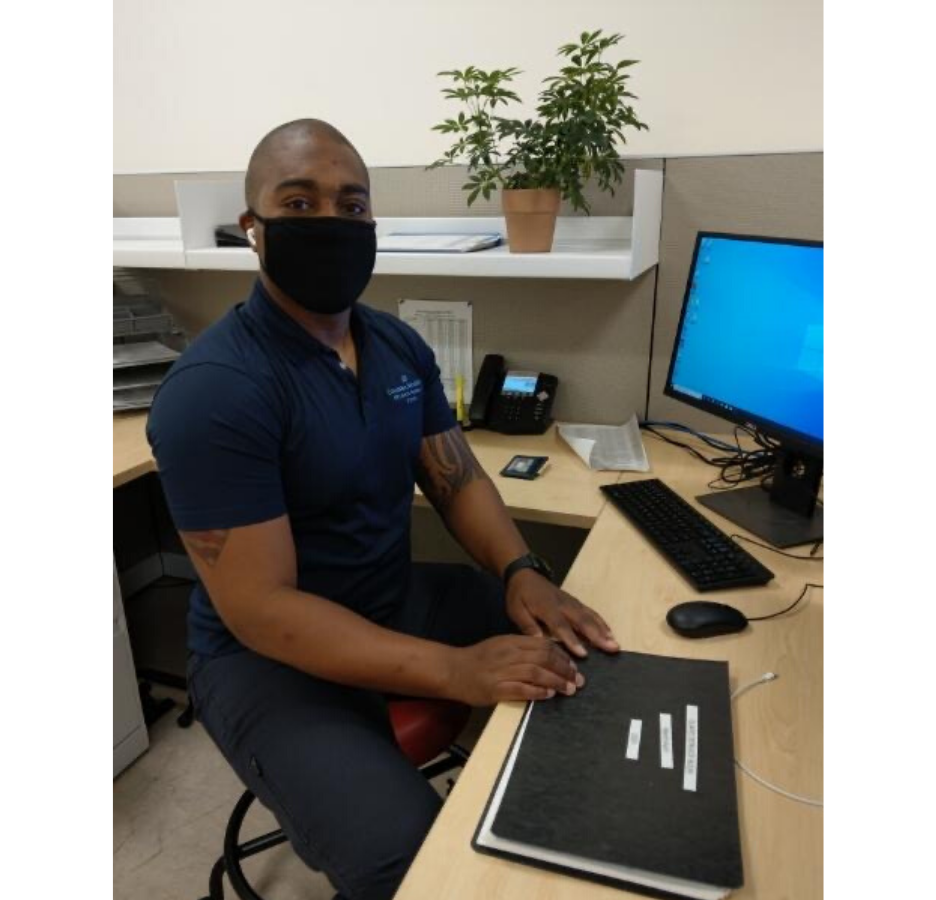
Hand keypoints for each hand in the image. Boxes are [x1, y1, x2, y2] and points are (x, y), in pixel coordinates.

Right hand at [446, 635, 585, 704]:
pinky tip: (549, 694)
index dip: (562, 655)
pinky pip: (522, 689)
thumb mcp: (501, 645)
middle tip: (579, 680)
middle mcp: (508, 653)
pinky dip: (538, 691)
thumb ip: (522, 648)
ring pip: (536, 673)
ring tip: (570, 689)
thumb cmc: (479, 658)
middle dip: (565, 669)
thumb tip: (549, 655)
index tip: (573, 666)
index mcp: (511, 641)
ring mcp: (502, 671)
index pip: (543, 645)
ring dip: (556, 681)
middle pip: (544, 658)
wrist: (453, 670)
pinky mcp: (496, 688)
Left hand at [506, 569, 619, 658]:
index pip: (561, 626)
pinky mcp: (575, 602)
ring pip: (590, 617)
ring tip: (615, 644)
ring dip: (604, 630)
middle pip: (582, 621)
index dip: (572, 640)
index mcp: (547, 608)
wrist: (524, 574)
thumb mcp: (516, 611)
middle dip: (598, 636)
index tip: (583, 654)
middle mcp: (563, 605)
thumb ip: (527, 626)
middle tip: (612, 648)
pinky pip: (591, 612)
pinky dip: (602, 622)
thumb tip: (538, 643)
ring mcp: (571, 602)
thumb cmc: (519, 596)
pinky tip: (610, 633)